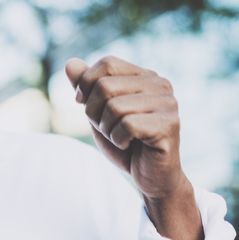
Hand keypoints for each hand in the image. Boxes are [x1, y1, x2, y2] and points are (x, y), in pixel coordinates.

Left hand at [65, 55, 202, 239]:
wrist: (150, 176)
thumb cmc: (125, 142)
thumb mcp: (98, 112)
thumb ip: (86, 87)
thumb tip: (69, 63)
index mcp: (145, 76)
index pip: (107, 63)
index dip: (86, 85)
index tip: (84, 105)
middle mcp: (161, 85)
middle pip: (105, 86)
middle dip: (94, 112)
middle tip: (107, 127)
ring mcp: (168, 104)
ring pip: (114, 107)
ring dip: (107, 129)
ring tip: (120, 137)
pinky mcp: (169, 125)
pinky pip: (127, 125)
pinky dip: (118, 140)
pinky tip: (130, 145)